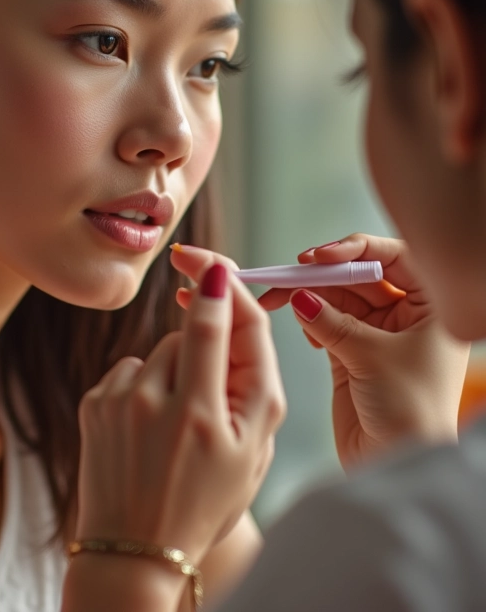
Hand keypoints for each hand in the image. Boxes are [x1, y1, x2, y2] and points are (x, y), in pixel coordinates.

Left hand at [75, 262, 285, 565]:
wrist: (134, 551)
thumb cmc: (204, 502)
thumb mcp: (253, 453)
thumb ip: (257, 380)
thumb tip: (233, 307)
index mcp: (200, 417)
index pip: (211, 328)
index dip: (217, 289)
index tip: (214, 267)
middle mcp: (152, 403)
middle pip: (186, 335)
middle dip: (204, 348)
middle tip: (208, 395)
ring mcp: (116, 401)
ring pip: (157, 351)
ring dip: (172, 371)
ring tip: (174, 424)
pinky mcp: (93, 402)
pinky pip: (130, 369)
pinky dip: (143, 386)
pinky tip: (145, 429)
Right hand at [258, 234, 469, 468]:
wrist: (398, 466)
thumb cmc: (410, 411)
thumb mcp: (371, 355)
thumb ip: (331, 321)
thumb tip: (298, 296)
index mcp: (432, 307)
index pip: (394, 257)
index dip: (355, 250)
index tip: (319, 257)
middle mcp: (407, 316)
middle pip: (359, 276)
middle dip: (323, 275)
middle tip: (288, 276)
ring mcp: (378, 335)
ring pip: (338, 299)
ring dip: (310, 297)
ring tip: (284, 301)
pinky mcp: (352, 354)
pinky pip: (326, 323)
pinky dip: (311, 321)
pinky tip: (306, 329)